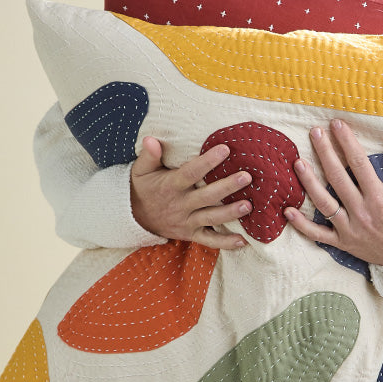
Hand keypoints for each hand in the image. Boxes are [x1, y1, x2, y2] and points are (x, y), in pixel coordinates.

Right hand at [130, 137, 250, 249]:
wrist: (133, 218)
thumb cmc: (143, 188)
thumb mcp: (140, 171)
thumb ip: (148, 155)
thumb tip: (151, 139)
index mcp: (170, 186)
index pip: (190, 173)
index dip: (207, 162)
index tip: (225, 149)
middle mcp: (181, 205)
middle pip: (207, 196)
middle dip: (227, 187)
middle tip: (246, 177)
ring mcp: (187, 221)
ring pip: (212, 217)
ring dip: (230, 213)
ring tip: (249, 205)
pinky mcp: (191, 234)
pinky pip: (209, 240)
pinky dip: (226, 242)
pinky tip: (243, 240)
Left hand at [284, 119, 382, 272]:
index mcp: (380, 199)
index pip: (359, 164)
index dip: (347, 142)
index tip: (337, 124)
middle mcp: (361, 213)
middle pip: (337, 178)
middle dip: (325, 152)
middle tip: (315, 132)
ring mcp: (349, 230)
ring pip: (323, 203)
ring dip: (308, 182)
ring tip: (298, 162)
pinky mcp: (342, 243)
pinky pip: (318, 235)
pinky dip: (302, 225)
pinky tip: (288, 210)